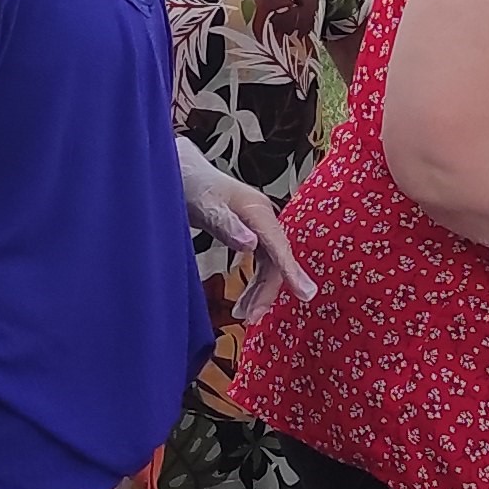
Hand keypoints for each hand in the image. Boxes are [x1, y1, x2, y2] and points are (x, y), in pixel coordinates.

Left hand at [176, 142, 319, 321]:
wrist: (182, 170)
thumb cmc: (189, 184)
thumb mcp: (202, 204)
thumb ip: (224, 224)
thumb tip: (251, 244)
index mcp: (256, 210)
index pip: (279, 246)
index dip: (292, 272)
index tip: (306, 295)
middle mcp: (263, 217)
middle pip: (276, 260)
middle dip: (267, 291)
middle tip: (250, 318)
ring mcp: (258, 225)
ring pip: (269, 265)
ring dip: (261, 291)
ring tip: (243, 315)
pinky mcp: (251, 232)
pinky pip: (261, 263)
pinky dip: (254, 283)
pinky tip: (244, 301)